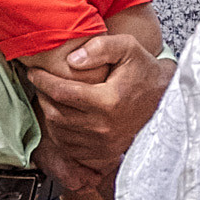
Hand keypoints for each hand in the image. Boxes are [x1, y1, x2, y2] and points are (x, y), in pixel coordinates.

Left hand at [30, 31, 173, 190]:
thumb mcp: (127, 48)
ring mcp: (104, 142)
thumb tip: (72, 60)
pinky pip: (70, 146)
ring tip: (48, 96)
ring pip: (59, 131)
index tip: (34, 72)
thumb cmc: (144, 70)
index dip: (42, 81)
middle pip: (56, 113)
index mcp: (108, 101)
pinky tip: (62, 114)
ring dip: (49, 112)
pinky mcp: (105, 152)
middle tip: (39, 82)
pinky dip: (60, 131)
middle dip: (42, 95)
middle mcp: (104, 126)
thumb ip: (100, 47)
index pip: (62, 92)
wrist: (166, 99)